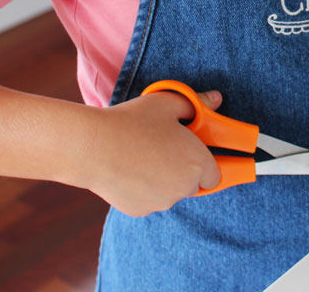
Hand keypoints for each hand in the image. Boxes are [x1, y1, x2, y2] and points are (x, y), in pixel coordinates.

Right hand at [79, 89, 223, 216]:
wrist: (92, 146)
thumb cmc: (133, 121)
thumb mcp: (168, 103)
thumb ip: (197, 103)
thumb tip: (216, 98)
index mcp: (197, 163)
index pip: (214, 175)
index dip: (204, 164)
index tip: (191, 152)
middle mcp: (183, 188)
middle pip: (192, 185)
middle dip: (183, 171)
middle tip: (164, 149)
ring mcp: (160, 202)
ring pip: (168, 193)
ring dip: (163, 181)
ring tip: (142, 156)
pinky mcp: (138, 210)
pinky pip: (147, 200)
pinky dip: (142, 189)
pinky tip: (128, 169)